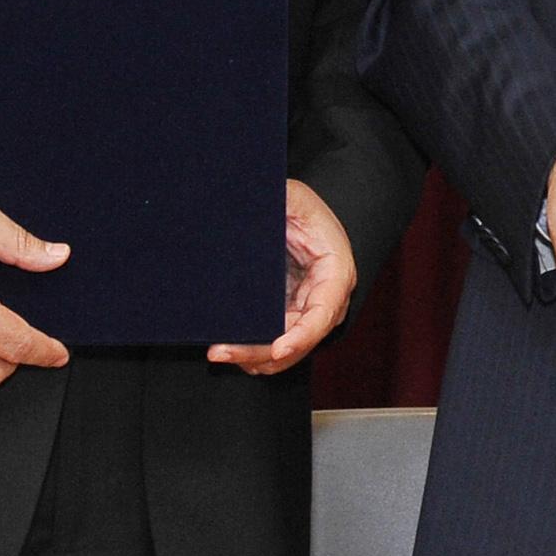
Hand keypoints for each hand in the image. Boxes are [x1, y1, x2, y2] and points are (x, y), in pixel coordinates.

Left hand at [210, 179, 357, 374]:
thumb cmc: (305, 210)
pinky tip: (228, 346)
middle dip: (260, 352)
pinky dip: (252, 352)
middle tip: (221, 351)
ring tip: (219, 351)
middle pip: (298, 342)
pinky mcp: (288, 319)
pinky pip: (273, 346)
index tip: (278, 348)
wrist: (303, 221)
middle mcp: (325, 304)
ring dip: (252, 357)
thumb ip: (284, 199)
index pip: (322, 315)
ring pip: (283, 352)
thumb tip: (253, 201)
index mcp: (335, 275)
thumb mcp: (295, 197)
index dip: (301, 336)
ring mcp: (306, 315)